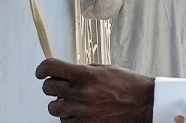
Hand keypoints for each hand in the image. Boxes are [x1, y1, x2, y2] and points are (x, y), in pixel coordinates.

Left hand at [35, 57, 153, 121]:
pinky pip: (65, 121)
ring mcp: (81, 111)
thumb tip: (65, 73)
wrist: (144, 104)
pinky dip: (71, 116)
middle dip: (53, 86)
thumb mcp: (106, 69)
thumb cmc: (128, 85)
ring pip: (53, 108)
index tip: (42, 72)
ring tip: (76, 101)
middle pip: (48, 88)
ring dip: (61, 103)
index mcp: (85, 75)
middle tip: (62, 86)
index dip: (42, 68)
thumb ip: (83, 70)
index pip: (51, 68)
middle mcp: (80, 93)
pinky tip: (84, 111)